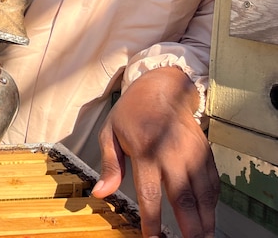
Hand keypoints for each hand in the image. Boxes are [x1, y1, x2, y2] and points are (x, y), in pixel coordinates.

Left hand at [91, 67, 218, 236]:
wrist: (161, 88)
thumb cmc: (131, 113)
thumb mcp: (109, 133)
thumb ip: (109, 166)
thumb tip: (100, 193)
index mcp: (145, 152)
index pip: (149, 194)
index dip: (152, 220)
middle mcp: (171, 155)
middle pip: (183, 198)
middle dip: (189, 227)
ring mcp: (191, 154)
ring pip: (202, 194)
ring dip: (205, 219)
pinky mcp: (204, 153)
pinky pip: (212, 182)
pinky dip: (212, 202)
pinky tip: (209, 216)